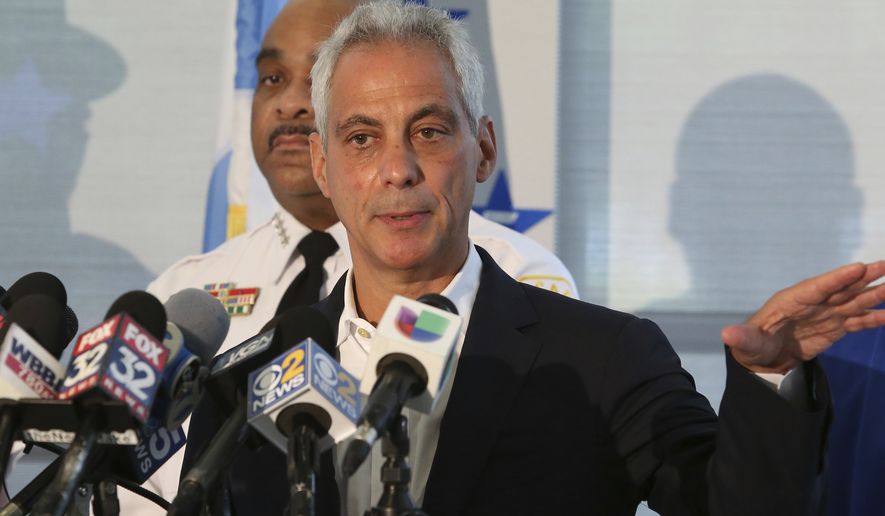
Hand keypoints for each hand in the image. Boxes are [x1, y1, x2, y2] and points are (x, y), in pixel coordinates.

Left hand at [721, 261, 884, 373]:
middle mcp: (811, 303)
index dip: (836, 278)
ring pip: (853, 301)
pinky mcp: (834, 327)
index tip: (857, 267)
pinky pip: (857, 321)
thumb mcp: (746, 344)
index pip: (816, 288)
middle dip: (863, 277)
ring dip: (875, 294)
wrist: (763, 357)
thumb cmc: (752, 345)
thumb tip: (727, 335)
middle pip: (840, 288)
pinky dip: (873, 318)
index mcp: (790, 302)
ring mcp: (825, 314)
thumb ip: (742, 339)